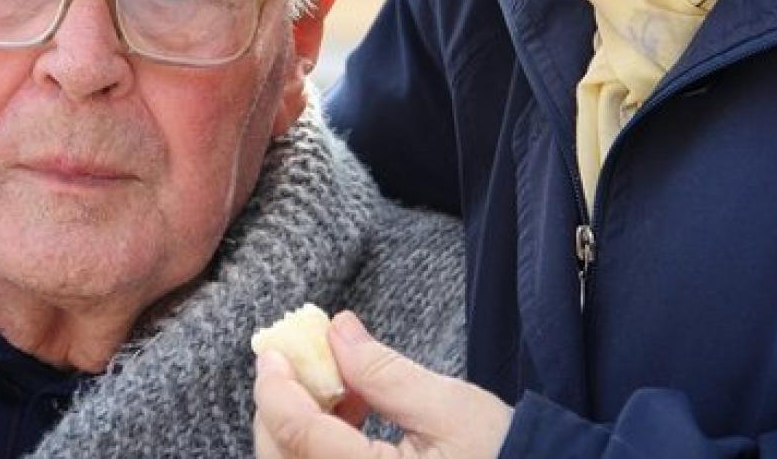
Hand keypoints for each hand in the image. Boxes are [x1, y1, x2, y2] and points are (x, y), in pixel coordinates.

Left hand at [253, 310, 511, 457]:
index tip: (273, 346)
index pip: (297, 434)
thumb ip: (384, 372)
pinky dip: (317, 442)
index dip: (275, 385)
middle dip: (282, 402)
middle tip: (302, 357)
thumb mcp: (450, 408)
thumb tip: (335, 330)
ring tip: (342, 383)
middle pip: (281, 455)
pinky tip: (351, 411)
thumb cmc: (503, 457)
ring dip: (299, 421)